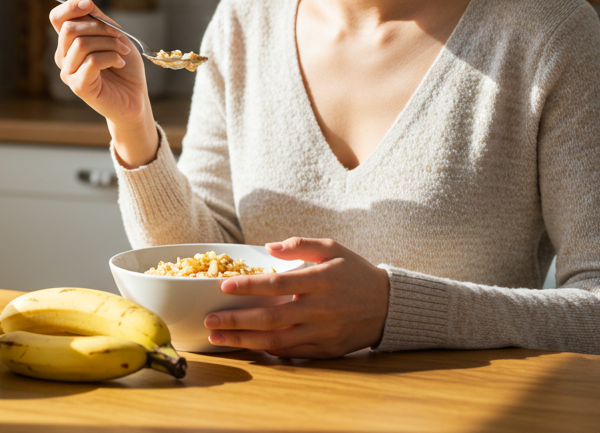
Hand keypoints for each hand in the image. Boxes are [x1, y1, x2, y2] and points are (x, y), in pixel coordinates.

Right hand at [49, 0, 156, 165]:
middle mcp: (64, 57)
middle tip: (119, 36)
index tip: (89, 4)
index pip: (57, 18)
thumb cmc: (124, 66)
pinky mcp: (78, 86)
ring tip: (122, 51)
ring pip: (82, 44)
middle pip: (70, 29)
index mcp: (69, 42)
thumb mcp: (113, 34)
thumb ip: (94, 16)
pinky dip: (110, 57)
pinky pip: (91, 61)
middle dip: (99, 27)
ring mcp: (69, 72)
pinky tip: (119, 63)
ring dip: (109, 43)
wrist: (135, 97)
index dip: (70, 7)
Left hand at [204, 238, 390, 358]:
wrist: (389, 305)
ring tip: (218, 337)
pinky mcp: (327, 349)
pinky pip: (292, 352)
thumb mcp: (333, 248)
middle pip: (271, 318)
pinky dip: (269, 350)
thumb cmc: (356, 272)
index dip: (249, 286)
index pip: (277, 284)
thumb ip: (300, 245)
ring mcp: (323, 332)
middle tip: (210, 320)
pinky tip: (248, 345)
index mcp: (320, 281)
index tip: (224, 286)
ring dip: (244, 341)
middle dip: (236, 321)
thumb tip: (268, 248)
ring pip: (277, 340)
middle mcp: (320, 309)